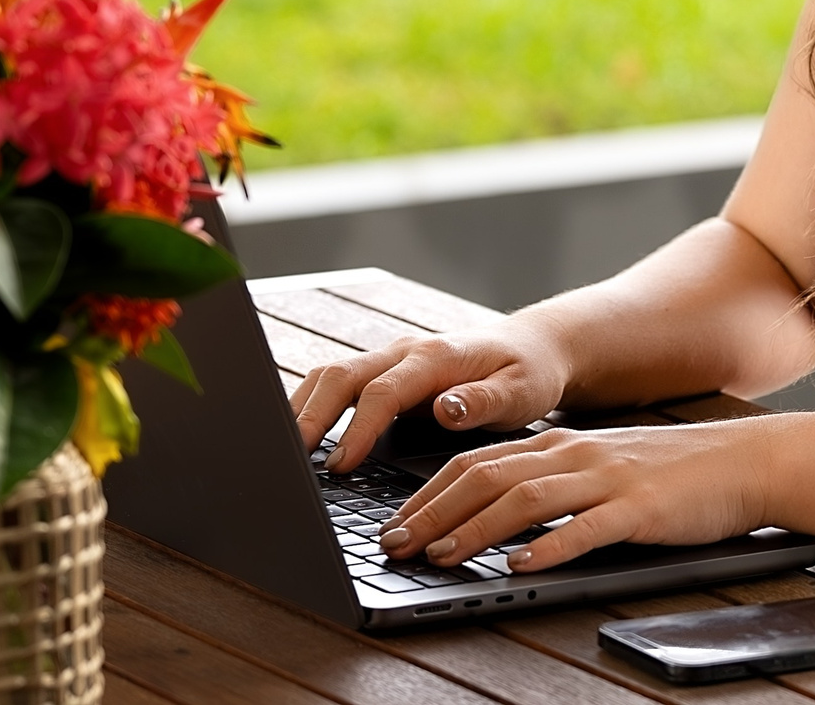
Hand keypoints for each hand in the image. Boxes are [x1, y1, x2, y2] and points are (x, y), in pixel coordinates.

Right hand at [290, 325, 572, 469]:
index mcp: (436, 358)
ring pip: (331, 375)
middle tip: (286, 457)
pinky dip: (312, 403)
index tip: (339, 465)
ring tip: (280, 449)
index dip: (357, 428)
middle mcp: (405, 352)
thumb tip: (444, 410)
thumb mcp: (520, 391)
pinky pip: (338, 383)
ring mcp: (391, 360)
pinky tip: (297, 434)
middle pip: (341, 376)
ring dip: (302, 407)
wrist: (533, 348)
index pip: (384, 391)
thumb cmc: (528, 373)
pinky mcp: (385, 372)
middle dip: (309, 414)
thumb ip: (482, 402)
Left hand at [378, 419, 779, 572]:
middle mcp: (575, 454)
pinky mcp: (639, 507)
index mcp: (561, 445)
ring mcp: (607, 479)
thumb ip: (555, 484)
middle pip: (488, 476)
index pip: (477, 461)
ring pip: (525, 497)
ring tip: (441, 556)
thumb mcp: (602, 468)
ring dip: (476, 528)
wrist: (744, 461)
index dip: (428, 492)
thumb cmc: (672, 473)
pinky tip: (522, 564)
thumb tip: (500, 517)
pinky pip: (587, 526)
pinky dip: (549, 545)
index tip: (394, 524)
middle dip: (433, 512)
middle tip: (395, 545)